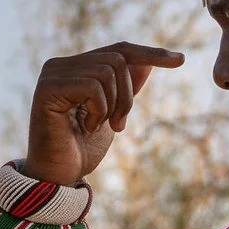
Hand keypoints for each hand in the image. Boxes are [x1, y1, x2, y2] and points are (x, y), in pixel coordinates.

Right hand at [23, 41, 185, 182]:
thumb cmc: (81, 149)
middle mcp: (59, 65)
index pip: (119, 50)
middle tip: (118, 125)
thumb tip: (147, 62)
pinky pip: (92, 86)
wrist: (59, 178)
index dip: (150, 53)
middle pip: (117, 59)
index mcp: (74, 68)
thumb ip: (124, 88)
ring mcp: (51, 75)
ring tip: (99, 127)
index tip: (181, 60)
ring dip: (114, 105)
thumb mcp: (112, 115)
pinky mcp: (47, 89)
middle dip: (127, 96)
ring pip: (107, 71)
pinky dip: (99, 110)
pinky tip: (86, 127)